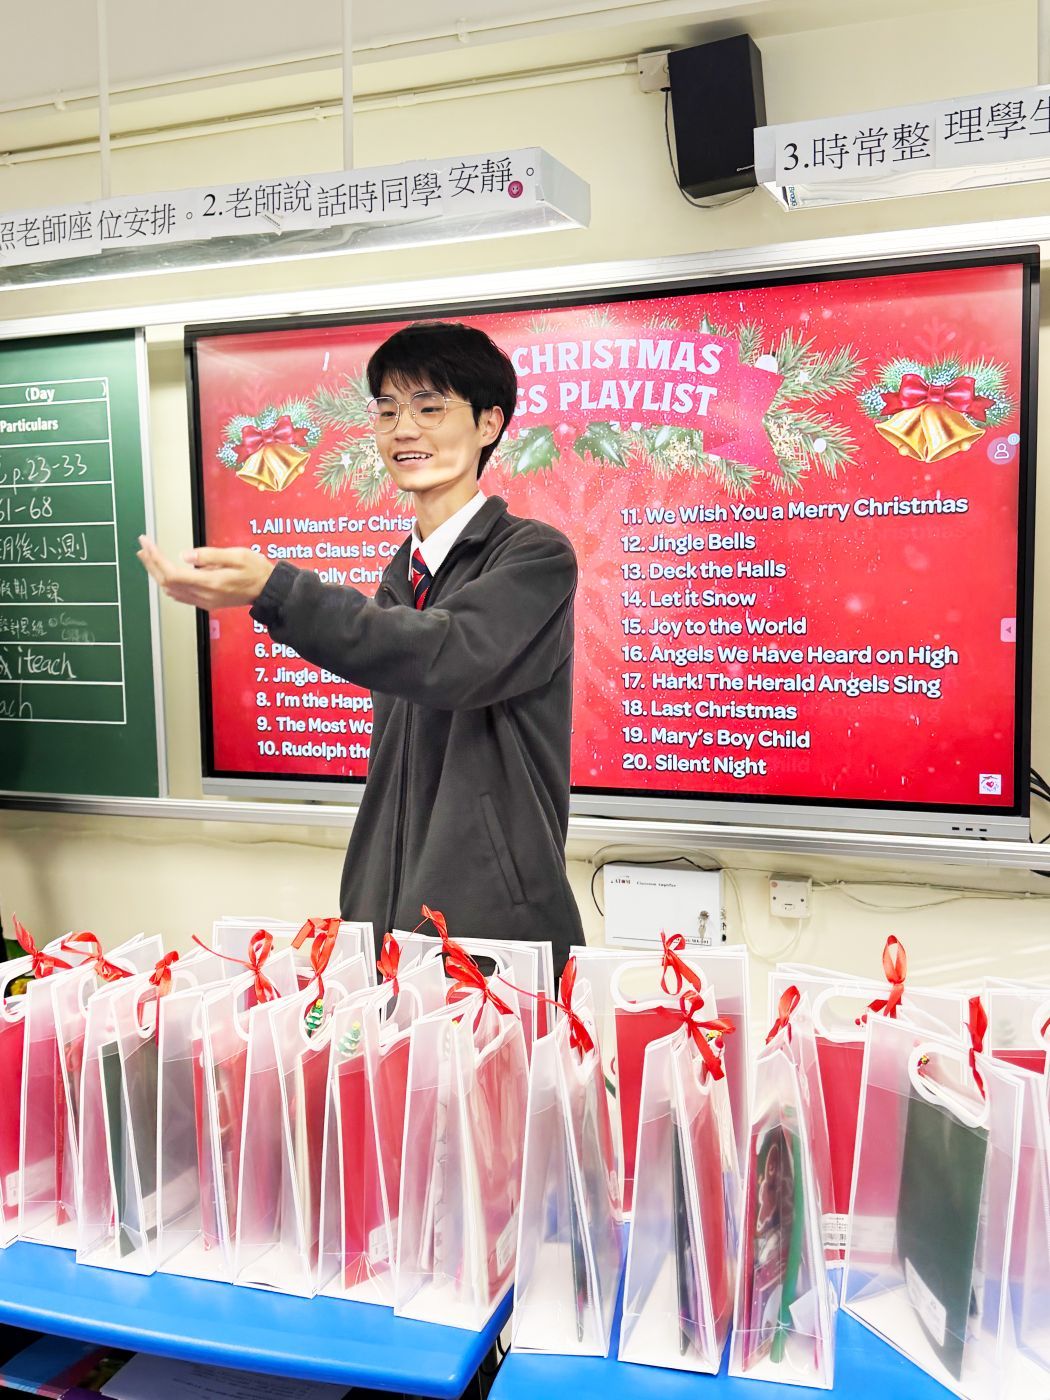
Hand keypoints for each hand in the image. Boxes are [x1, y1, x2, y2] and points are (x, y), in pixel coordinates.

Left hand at [137, 536, 273, 609]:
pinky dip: (168, 583)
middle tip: (143, 547)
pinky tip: (165, 574)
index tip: (147, 544)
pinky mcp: (207, 602)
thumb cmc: (256, 570)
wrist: (269, 590)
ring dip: (157, 574)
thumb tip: (184, 555)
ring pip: (171, 590)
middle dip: (151, 564)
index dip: (155, 559)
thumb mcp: (237, 555)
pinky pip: (180, 595)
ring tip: (149, 558)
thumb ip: (209, 556)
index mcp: (210, 583)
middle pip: (167, 583)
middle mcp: (204, 595)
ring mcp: (204, 601)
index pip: (172, 573)